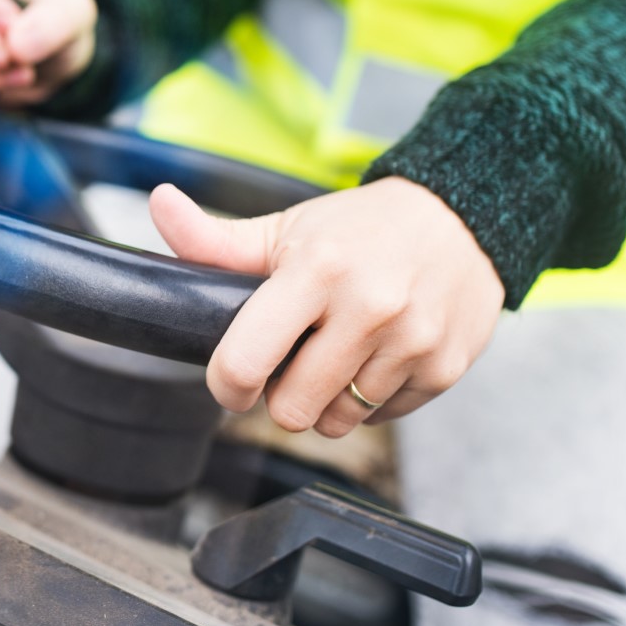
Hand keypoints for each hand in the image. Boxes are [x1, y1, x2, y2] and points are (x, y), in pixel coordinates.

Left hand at [150, 177, 504, 436]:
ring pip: (337, 422)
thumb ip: (215, 238)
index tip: (232, 381)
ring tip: (337, 355)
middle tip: (293, 360)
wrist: (466, 217)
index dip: (226, 386)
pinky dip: (370, 400)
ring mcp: (412, 342)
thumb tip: (159, 203)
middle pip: (291, 411)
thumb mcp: (287, 226)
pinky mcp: (444, 369)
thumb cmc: (363, 228)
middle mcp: (369, 307)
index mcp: (317, 269)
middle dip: (281, 395)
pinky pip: (381, 418)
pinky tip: (375, 357)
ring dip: (327, 400)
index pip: (245, 362)